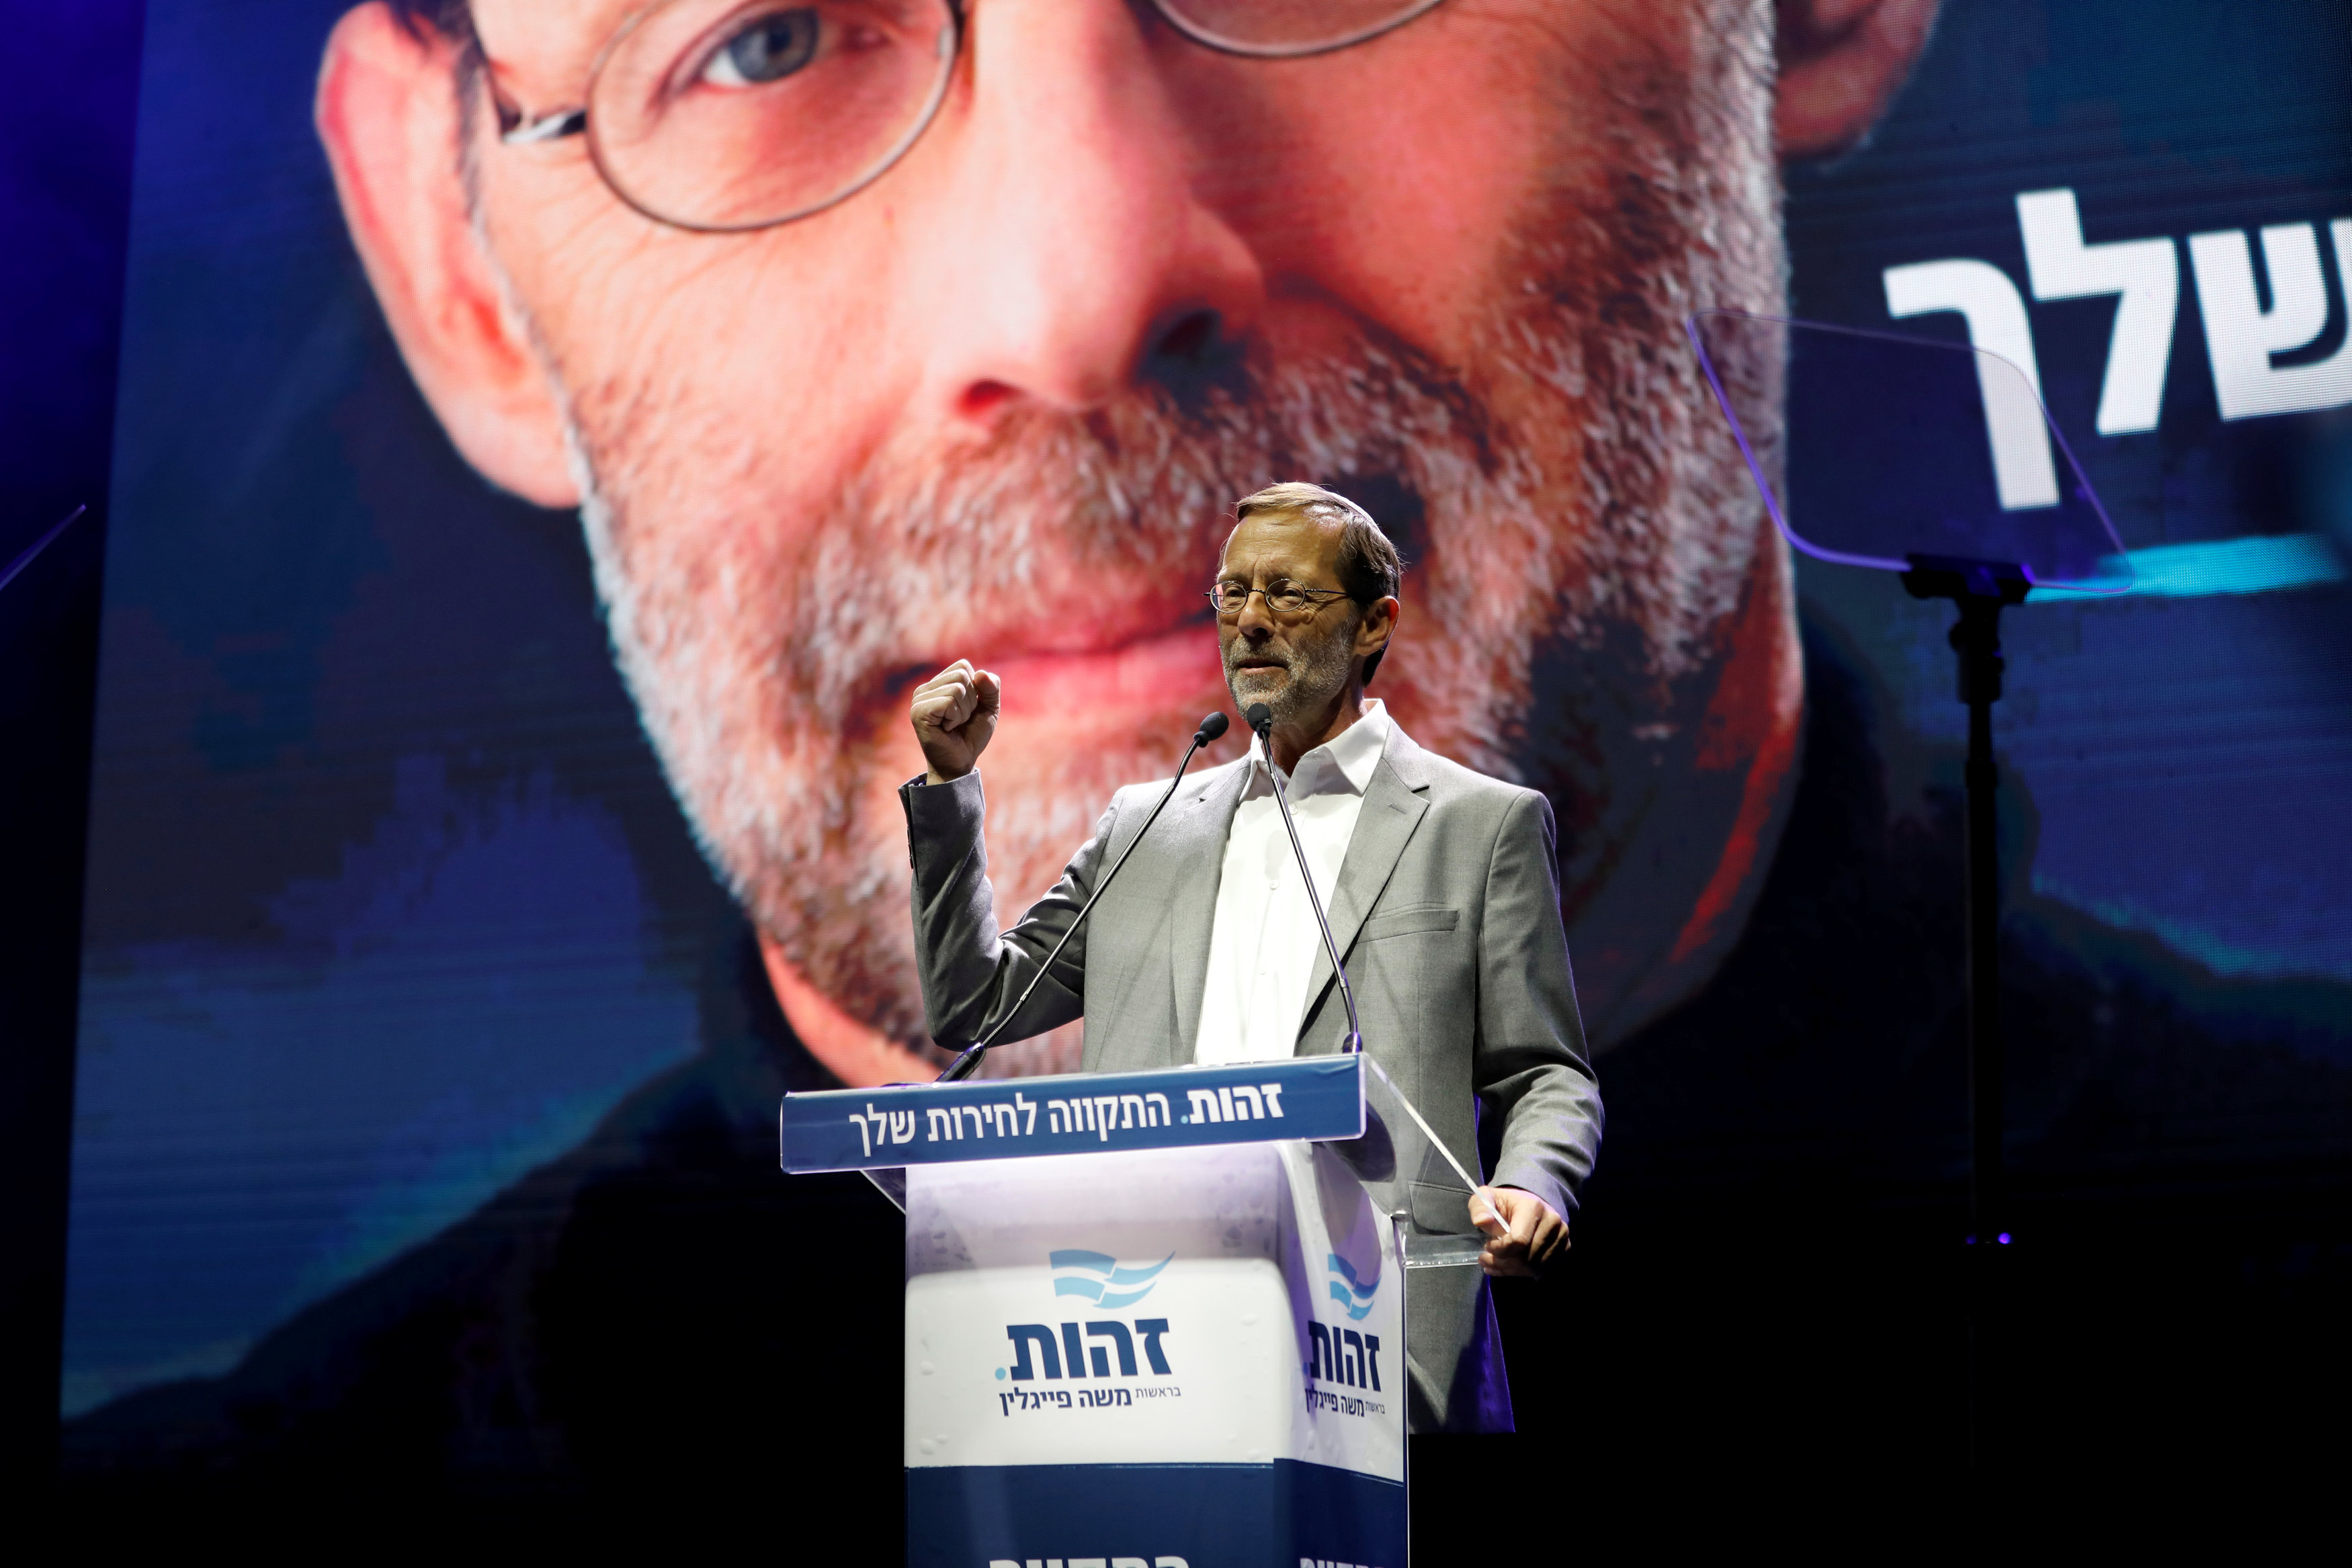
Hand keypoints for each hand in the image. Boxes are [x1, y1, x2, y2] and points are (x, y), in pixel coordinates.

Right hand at [910, 659, 1000, 782]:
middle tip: (960, 720)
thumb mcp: (989, 708)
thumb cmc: (971, 736)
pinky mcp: (918, 712)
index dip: (975, 689)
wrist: (960, 763)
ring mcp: (919, 700)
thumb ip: (991, 687)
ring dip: (963, 712)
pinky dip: (955, 718)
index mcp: (938, 683)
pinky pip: (948, 702)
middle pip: (961, 675)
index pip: (963, 666)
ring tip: (953, 725)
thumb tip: (981, 673)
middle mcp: (925, 688)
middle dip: (970, 701)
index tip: (967, 709)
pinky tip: (947, 728)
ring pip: (957, 689)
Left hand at [1471, 1186, 1568, 1277]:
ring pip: (1533, 1267)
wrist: (1529, 1205)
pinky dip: (1522, 1272)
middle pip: (1526, 1257)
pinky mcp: (1565, 1248)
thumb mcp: (1486, 1198)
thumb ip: (1479, 1207)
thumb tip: (1481, 1222)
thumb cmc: (1505, 1204)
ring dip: (1510, 1270)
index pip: (1518, 1240)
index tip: (1487, 1246)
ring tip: (1494, 1264)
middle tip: (1485, 1259)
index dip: (1499, 1250)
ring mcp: (1562, 1236)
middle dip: (1501, 1262)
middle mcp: (1552, 1221)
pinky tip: (1508, 1266)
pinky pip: (1542, 1270)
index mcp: (1533, 1206)